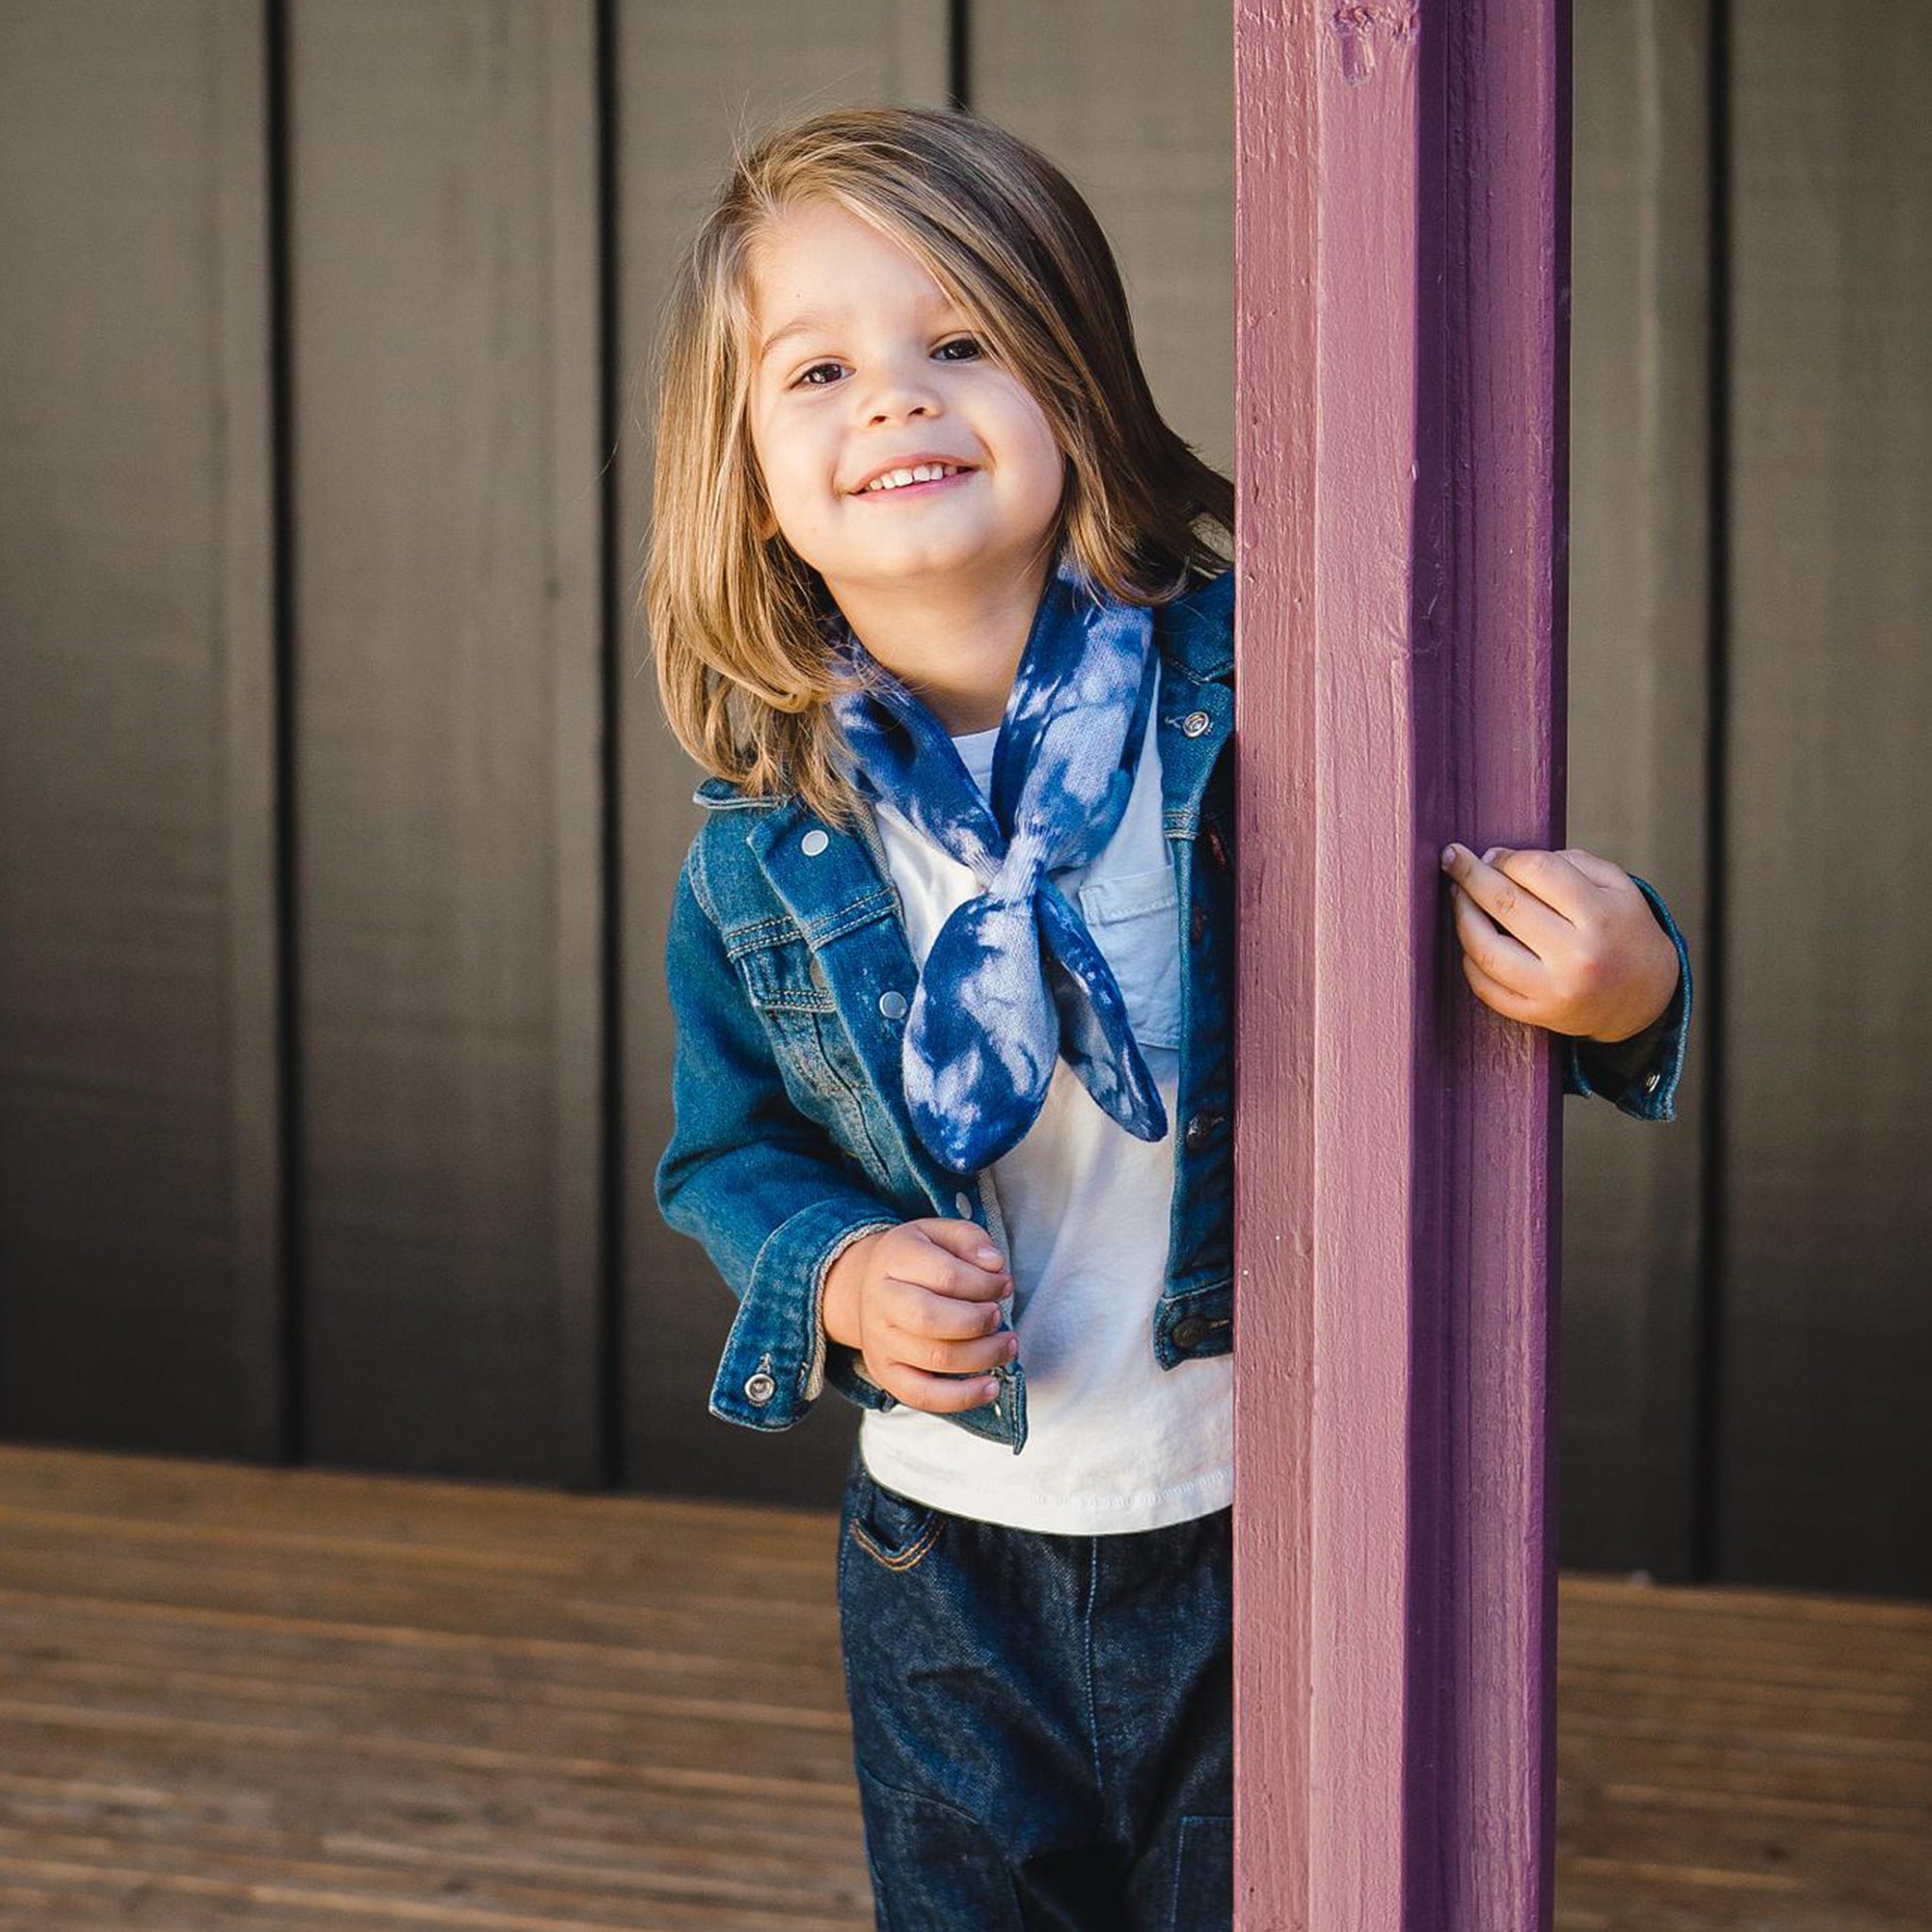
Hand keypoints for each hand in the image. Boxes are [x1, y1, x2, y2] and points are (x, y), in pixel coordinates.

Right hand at [821, 1218, 1017, 1412]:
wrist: (871, 1286)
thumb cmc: (918, 1258)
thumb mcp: (940, 1232)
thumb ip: (970, 1240)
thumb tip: (994, 1264)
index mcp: (894, 1258)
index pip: (946, 1276)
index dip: (985, 1283)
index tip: (1004, 1284)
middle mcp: (880, 1300)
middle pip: (932, 1319)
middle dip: (979, 1321)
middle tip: (999, 1315)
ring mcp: (879, 1340)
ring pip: (935, 1358)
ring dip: (983, 1356)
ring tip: (1007, 1345)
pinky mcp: (885, 1373)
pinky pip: (922, 1396)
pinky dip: (961, 1397)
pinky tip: (991, 1387)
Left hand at [1439, 842, 1679, 1043]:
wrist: (1645, 997)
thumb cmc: (1622, 929)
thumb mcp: (1617, 886)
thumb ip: (1568, 863)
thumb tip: (1500, 858)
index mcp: (1600, 915)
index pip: (1536, 871)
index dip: (1505, 858)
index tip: (1492, 854)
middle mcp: (1577, 956)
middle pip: (1505, 905)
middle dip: (1470, 876)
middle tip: (1452, 858)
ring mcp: (1554, 990)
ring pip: (1484, 949)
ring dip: (1461, 917)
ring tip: (1457, 896)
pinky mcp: (1538, 1015)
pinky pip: (1485, 987)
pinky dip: (1469, 959)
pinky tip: (1470, 938)